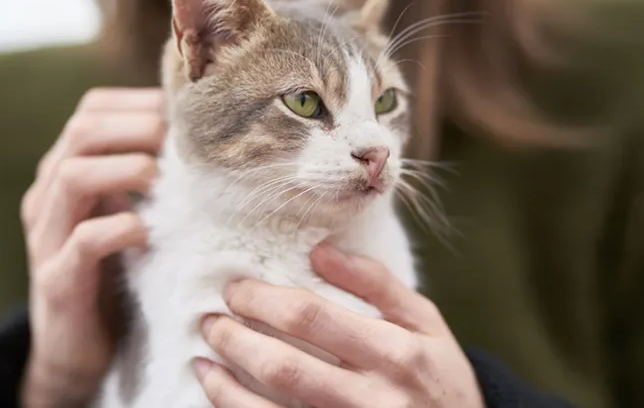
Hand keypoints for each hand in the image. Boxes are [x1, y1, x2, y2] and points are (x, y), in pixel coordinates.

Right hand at [19, 87, 164, 405]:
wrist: (76, 354)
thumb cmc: (114, 275)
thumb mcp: (126, 215)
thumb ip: (146, 178)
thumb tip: (204, 138)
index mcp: (65, 173)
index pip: (90, 111)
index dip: (137, 103)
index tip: (184, 115)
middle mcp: (48, 197)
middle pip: (80, 132)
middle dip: (136, 126)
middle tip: (179, 142)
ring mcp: (47, 238)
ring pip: (71, 176)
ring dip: (125, 169)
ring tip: (161, 180)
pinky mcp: (57, 281)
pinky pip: (81, 241)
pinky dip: (118, 228)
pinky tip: (146, 232)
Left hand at [195, 246, 484, 407]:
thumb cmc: (438, 374)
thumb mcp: (426, 322)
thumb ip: (376, 284)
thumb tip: (319, 250)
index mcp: (395, 352)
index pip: (311, 317)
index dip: (262, 300)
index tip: (236, 288)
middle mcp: (372, 398)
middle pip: (284, 366)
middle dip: (235, 339)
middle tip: (210, 319)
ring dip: (226, 384)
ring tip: (204, 357)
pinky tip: (220, 393)